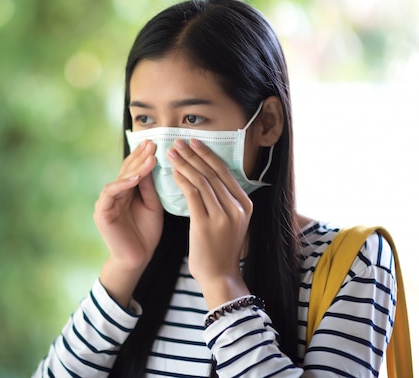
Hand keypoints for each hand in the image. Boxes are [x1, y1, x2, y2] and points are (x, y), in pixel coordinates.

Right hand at [94, 140, 163, 304]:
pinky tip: (135, 177)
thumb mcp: (153, 205)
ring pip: (120, 178)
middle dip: (139, 157)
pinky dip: (122, 184)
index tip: (156, 144)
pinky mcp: (102, 212)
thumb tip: (152, 162)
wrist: (137, 259)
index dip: (144, 156)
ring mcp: (107, 202)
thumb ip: (150, 187)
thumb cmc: (146, 233)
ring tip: (149, 158)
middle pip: (126, 170)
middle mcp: (115, 193)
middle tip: (152, 144)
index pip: (135, 169)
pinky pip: (111, 193)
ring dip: (134, 168)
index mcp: (127, 191)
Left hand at [167, 138, 251, 307]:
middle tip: (179, 142)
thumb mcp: (233, 222)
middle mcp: (237, 208)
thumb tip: (211, 178)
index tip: (195, 143)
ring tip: (172, 153)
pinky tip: (173, 172)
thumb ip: (226, 201)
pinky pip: (192, 195)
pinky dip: (182, 180)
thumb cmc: (221, 249)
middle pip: (212, 173)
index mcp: (245, 205)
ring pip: (201, 181)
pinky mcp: (205, 224)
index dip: (208, 155)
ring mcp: (222, 216)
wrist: (219, 276)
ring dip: (185, 164)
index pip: (225, 172)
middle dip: (194, 155)